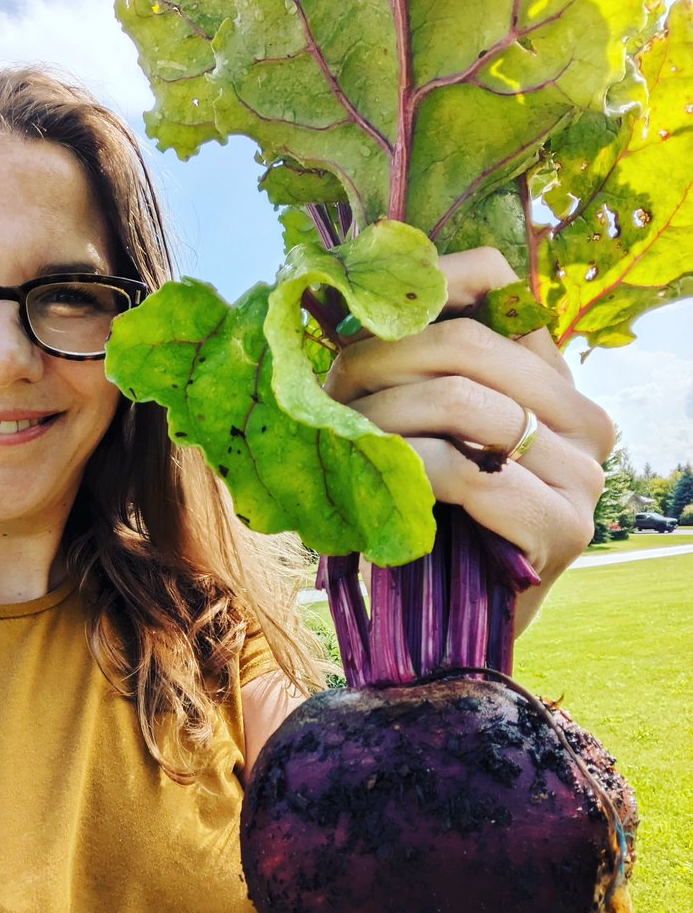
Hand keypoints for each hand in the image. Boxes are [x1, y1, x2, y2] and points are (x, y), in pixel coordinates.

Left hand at [323, 248, 615, 627]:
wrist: (452, 626)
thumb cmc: (430, 520)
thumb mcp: (427, 430)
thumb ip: (420, 370)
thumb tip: (363, 298)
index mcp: (555, 382)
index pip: (501, 290)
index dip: (424, 285)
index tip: (360, 312)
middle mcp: (584, 420)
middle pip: (470, 347)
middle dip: (381, 361)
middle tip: (328, 389)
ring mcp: (583, 475)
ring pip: (465, 403)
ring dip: (383, 416)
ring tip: (342, 437)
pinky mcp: (564, 528)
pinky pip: (469, 472)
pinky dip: (409, 470)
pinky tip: (378, 481)